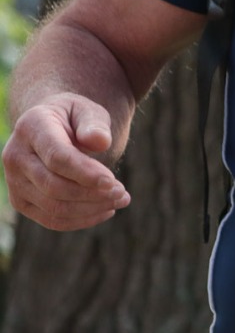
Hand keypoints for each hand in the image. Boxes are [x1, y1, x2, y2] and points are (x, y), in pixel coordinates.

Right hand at [2, 93, 129, 229]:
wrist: (52, 128)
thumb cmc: (74, 119)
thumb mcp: (87, 111)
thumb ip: (94, 123)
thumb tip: (100, 141)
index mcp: (32, 127)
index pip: (57, 157)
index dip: (86, 173)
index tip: (113, 182)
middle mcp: (15, 155)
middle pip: (53, 186)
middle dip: (92, 194)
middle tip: (122, 193)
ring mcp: (14, 181)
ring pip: (53, 207)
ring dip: (90, 209)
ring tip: (119, 200)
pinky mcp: (21, 201)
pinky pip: (51, 220)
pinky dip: (81, 220)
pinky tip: (105, 210)